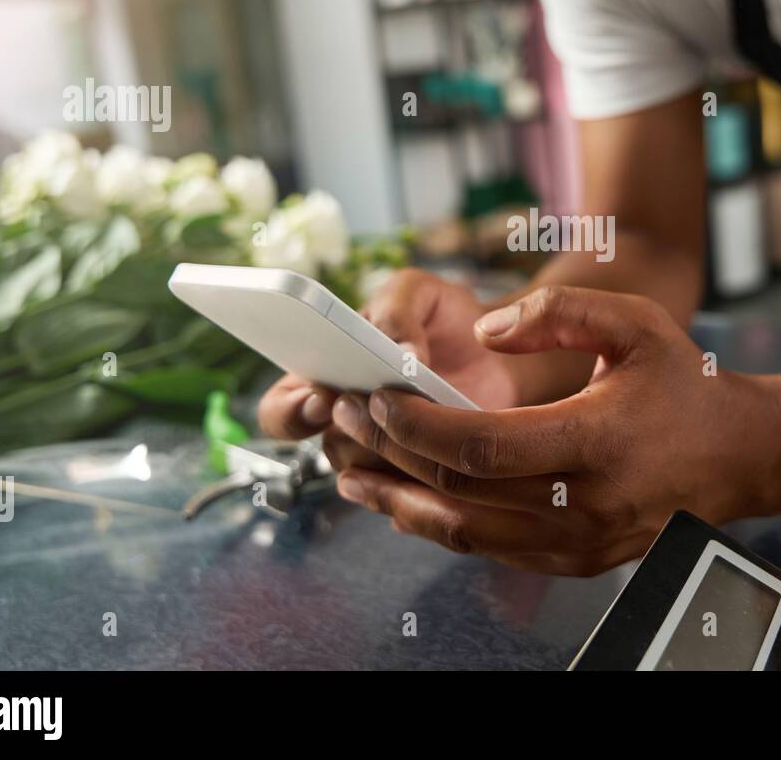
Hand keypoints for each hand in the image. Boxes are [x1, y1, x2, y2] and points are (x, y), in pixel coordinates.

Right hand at [258, 269, 518, 468]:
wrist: (499, 350)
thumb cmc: (445, 318)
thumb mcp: (418, 292)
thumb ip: (398, 308)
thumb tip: (402, 352)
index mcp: (326, 376)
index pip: (280, 409)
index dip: (291, 411)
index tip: (322, 397)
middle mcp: (348, 420)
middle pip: (326, 447)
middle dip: (345, 434)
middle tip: (374, 411)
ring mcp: (386, 450)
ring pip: (373, 471)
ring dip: (396, 445)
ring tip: (431, 414)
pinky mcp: (426, 471)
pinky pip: (415, 489)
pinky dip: (429, 468)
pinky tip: (451, 442)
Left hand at [327, 285, 780, 575]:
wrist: (739, 455)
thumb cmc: (685, 384)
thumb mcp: (634, 322)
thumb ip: (557, 311)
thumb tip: (482, 334)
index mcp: (594, 440)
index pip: (480, 444)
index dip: (416, 423)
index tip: (374, 396)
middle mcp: (583, 503)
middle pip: (459, 490)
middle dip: (390, 453)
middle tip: (344, 422)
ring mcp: (578, 542)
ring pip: (465, 532)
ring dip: (397, 500)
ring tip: (350, 471)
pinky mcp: (576, 560)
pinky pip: (491, 549)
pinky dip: (439, 526)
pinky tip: (405, 502)